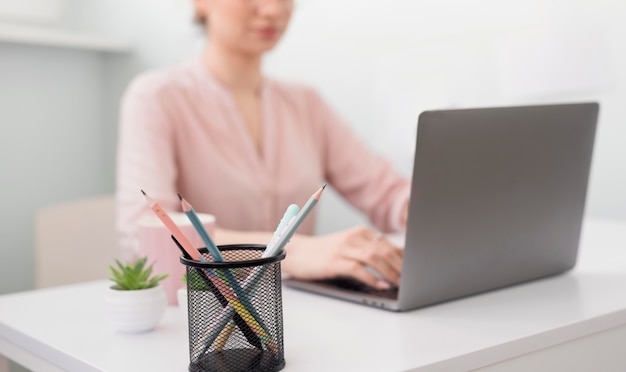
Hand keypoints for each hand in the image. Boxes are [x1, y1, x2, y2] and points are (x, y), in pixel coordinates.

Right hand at [282, 227, 402, 289]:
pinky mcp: (335, 261)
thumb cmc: (323, 253)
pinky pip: (358, 269)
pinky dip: (372, 278)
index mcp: (359, 232)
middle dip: (400, 265)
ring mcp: (343, 248)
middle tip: (411, 278)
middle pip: (384, 249)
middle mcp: (353, 237)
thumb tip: (395, 261)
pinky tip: (380, 285)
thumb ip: (368, 250)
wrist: (296, 252)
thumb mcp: (348, 246)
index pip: (387, 243)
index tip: (414, 269)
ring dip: (390, 272)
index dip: (403, 257)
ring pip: (374, 258)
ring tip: (400, 283)